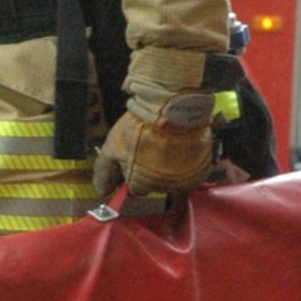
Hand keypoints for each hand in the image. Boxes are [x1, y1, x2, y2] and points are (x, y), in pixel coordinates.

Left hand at [92, 92, 214, 196]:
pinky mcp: (199, 172)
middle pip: (153, 184)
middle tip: (149, 148)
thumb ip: (104, 172)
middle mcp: (162, 188)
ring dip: (168, 167)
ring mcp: (183, 180)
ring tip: (164, 145)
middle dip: (149, 169)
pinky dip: (184, 164)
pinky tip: (178, 148)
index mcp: (140, 184)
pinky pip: (190, 174)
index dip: (132, 172)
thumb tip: (101, 190)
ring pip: (172, 180)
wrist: (172, 110)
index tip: (134, 158)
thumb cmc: (140, 127)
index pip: (134, 188)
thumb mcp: (112, 147)